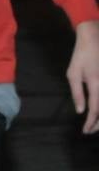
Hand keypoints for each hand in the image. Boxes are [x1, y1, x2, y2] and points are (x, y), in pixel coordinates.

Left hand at [67, 20, 98, 134]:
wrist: (95, 39)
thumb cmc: (81, 56)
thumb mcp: (73, 73)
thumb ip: (77, 93)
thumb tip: (80, 111)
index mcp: (97, 84)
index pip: (95, 110)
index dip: (91, 122)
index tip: (85, 131)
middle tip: (90, 130)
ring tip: (96, 124)